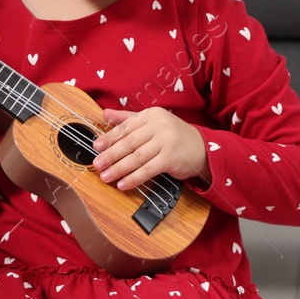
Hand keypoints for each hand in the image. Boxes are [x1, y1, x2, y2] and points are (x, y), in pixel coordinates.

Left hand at [91, 107, 211, 190]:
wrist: (203, 148)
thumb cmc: (173, 135)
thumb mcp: (152, 122)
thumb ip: (127, 119)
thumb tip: (104, 114)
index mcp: (151, 115)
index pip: (125, 127)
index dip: (109, 138)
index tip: (96, 146)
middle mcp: (159, 126)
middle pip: (129, 143)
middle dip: (110, 155)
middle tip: (96, 164)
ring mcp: (166, 142)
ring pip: (136, 157)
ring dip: (119, 169)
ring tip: (105, 176)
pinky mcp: (171, 159)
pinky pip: (148, 170)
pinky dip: (134, 178)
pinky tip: (123, 184)